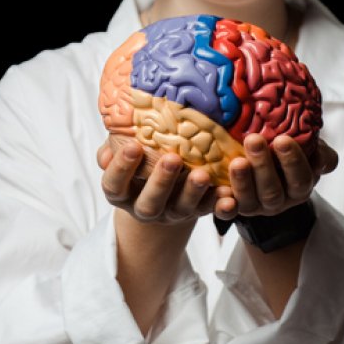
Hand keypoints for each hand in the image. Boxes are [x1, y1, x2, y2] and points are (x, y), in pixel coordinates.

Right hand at [98, 136, 226, 225]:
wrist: (164, 189)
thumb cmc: (141, 160)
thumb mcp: (126, 152)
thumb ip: (116, 143)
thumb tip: (118, 130)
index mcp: (122, 192)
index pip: (114, 184)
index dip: (121, 168)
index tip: (133, 146)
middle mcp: (145, 208)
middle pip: (149, 203)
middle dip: (161, 182)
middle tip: (173, 159)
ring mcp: (172, 213)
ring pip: (181, 209)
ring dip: (192, 192)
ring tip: (202, 174)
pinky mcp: (197, 213)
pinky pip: (210, 212)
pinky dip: (220, 206)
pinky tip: (229, 196)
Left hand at [219, 134, 336, 220]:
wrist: (264, 166)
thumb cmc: (287, 155)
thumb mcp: (308, 151)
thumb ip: (319, 153)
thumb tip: (321, 158)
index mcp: (299, 188)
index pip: (301, 179)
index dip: (293, 161)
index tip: (283, 139)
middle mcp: (279, 201)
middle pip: (272, 191)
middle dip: (263, 166)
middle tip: (254, 140)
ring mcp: (255, 207)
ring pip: (249, 201)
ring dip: (242, 181)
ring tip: (236, 161)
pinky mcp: (234, 208)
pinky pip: (227, 211)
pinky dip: (223, 204)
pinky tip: (218, 188)